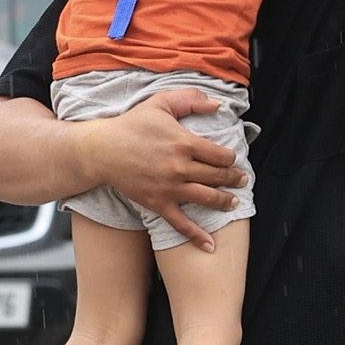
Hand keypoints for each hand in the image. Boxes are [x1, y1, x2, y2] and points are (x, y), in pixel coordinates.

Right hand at [77, 88, 244, 250]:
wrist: (102, 150)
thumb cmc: (131, 125)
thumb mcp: (160, 102)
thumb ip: (191, 99)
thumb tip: (217, 104)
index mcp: (184, 142)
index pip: (221, 154)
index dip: (231, 158)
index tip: (232, 159)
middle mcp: (180, 167)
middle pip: (218, 176)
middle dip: (234, 179)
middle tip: (242, 180)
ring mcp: (170, 188)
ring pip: (207, 198)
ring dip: (225, 201)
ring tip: (233, 202)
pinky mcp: (158, 203)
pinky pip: (181, 223)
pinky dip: (197, 236)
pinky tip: (210, 245)